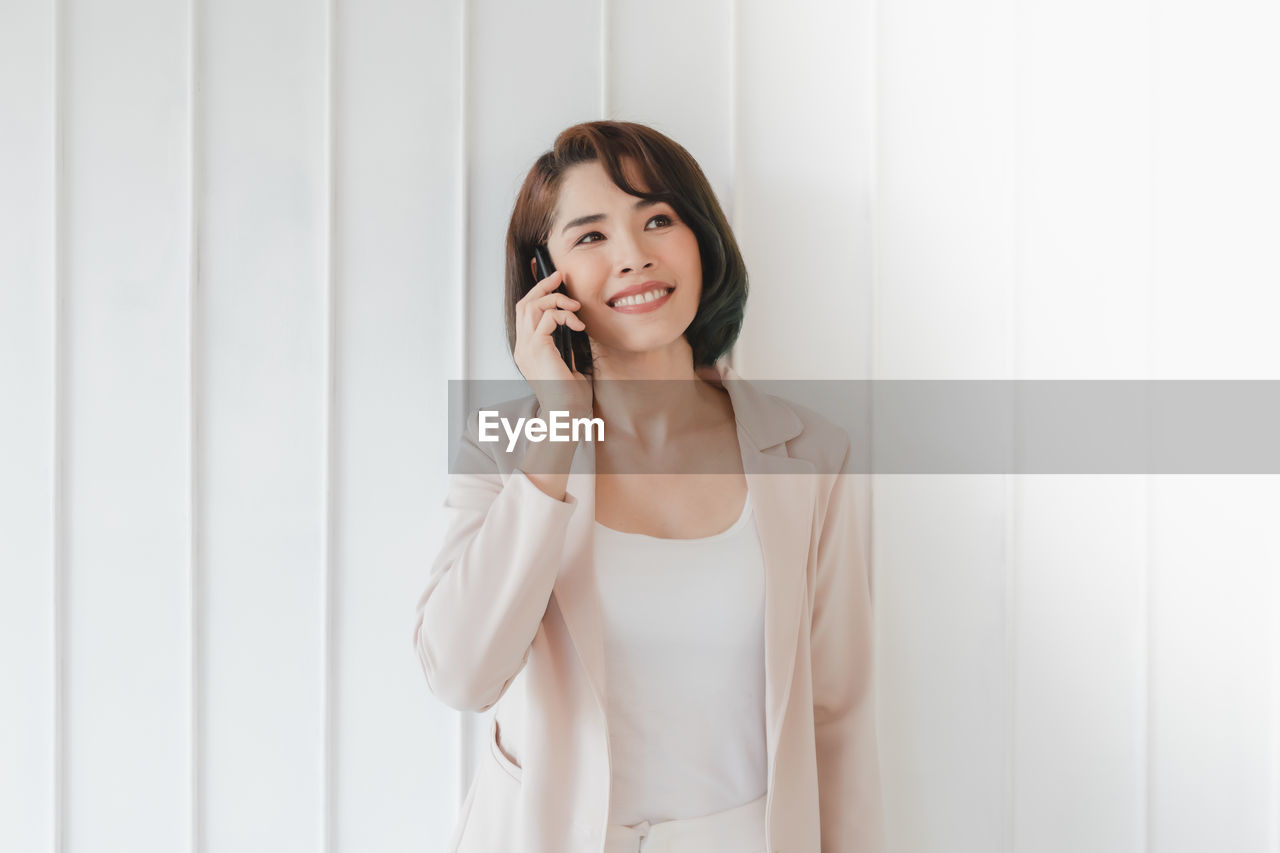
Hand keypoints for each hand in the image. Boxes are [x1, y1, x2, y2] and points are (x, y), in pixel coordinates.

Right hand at [513, 268, 592, 418]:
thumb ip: (566, 346)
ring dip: (554, 298)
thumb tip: (574, 327)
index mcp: (528, 351)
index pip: (525, 314)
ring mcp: (527, 348)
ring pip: (531, 306)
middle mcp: (523, 347)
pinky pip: (547, 318)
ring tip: (574, 305)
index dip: (536, 293)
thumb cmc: (570, 395)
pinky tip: (577, 324)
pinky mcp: (538, 349)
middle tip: (559, 276)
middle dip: (542, 286)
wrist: (567, 413)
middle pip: (524, 304)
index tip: (553, 281)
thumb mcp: (569, 364)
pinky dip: (563, 315)